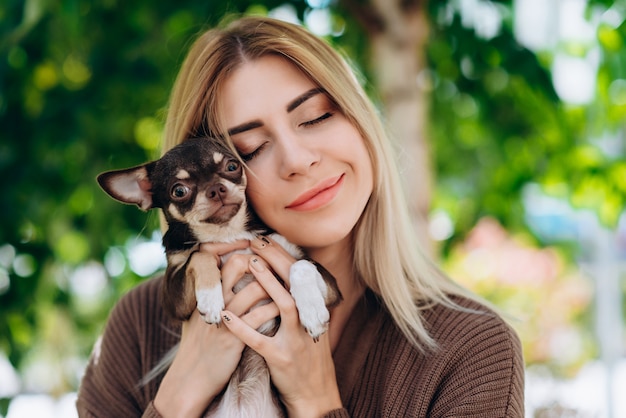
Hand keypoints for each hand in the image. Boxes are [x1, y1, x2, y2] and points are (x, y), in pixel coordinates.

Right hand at [154, 240, 278, 417]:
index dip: (239, 247)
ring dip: (274, 283)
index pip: (220, 258)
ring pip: (254, 288)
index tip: (256, 244)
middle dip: (261, 260)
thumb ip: (211, 294)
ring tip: (287, 282)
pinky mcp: (233, 337)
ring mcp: (223, 317)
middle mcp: (213, 300)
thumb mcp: (200, 313)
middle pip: (237, 264)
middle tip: (276, 262)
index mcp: (205, 292)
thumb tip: (222, 275)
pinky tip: (284, 307)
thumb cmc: (198, 344)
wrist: (190, 377)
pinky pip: (259, 315)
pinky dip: (275, 308)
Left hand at [220, 236, 342, 417]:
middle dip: (276, 259)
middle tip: (257, 241)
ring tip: (250, 264)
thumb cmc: (309, 357)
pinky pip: (259, 341)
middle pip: (295, 282)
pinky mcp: (281, 358)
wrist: (317, 394)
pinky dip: (241, 328)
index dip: (283, 256)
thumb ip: (301, 303)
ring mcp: (296, 340)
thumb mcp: (311, 326)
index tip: (266, 240)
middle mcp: (308, 322)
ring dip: (268, 282)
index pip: (300, 276)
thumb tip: (287, 275)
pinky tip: (225, 316)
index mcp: (314, 312)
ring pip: (284, 305)